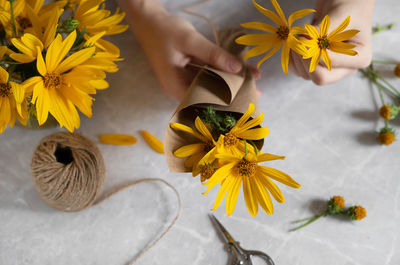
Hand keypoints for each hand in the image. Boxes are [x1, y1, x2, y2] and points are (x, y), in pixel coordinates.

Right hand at [120, 0, 246, 99]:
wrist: (147, 18)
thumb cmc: (163, 30)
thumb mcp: (190, 41)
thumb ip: (214, 55)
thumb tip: (238, 69)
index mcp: (175, 86)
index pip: (203, 102)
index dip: (225, 103)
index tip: (245, 101)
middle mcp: (178, 87)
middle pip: (208, 94)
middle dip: (231, 92)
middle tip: (255, 91)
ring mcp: (182, 79)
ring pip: (208, 83)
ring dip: (228, 80)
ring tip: (252, 79)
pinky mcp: (185, 70)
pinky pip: (205, 74)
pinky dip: (219, 71)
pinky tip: (236, 68)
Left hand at [289, 0, 373, 84]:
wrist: (344, 1)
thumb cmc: (350, 5)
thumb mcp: (340, 16)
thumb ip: (324, 32)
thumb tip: (305, 44)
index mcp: (359, 59)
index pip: (331, 67)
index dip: (313, 54)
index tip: (304, 37)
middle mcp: (345, 67)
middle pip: (320, 78)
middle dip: (304, 60)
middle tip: (297, 40)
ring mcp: (329, 67)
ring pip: (306, 75)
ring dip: (296, 57)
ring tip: (297, 37)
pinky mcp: (315, 64)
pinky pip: (298, 70)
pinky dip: (292, 59)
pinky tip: (292, 45)